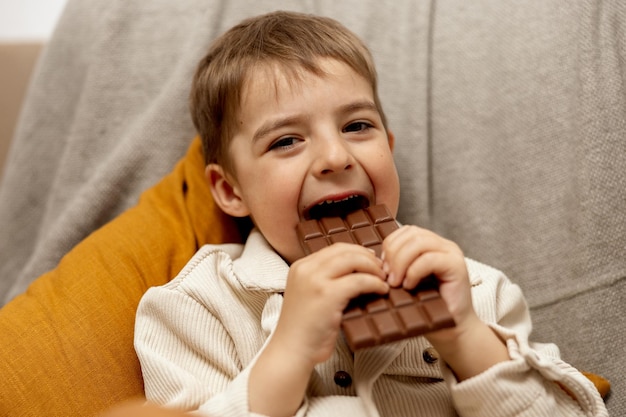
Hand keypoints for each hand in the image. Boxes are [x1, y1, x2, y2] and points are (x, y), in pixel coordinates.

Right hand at [249, 243, 387, 415]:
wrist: (291, 351)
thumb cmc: (304, 330)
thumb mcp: (309, 295)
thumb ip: (325, 281)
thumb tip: (357, 272)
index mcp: (301, 267)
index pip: (335, 249)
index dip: (357, 252)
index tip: (371, 260)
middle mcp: (306, 268)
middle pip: (345, 250)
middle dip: (368, 257)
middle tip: (382, 269)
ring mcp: (315, 280)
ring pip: (353, 260)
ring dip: (373, 268)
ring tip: (383, 279)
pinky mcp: (327, 294)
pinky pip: (359, 280)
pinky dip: (374, 283)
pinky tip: (381, 290)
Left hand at [381, 225, 473, 329]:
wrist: (453, 329)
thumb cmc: (429, 308)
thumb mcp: (408, 281)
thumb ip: (398, 265)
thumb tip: (376, 260)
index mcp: (432, 245)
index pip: (407, 231)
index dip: (390, 245)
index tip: (382, 266)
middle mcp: (444, 246)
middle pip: (412, 233)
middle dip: (393, 254)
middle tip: (387, 276)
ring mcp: (452, 254)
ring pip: (419, 243)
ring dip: (401, 262)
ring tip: (395, 282)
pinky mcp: (457, 266)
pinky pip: (429, 259)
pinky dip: (414, 272)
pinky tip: (409, 286)